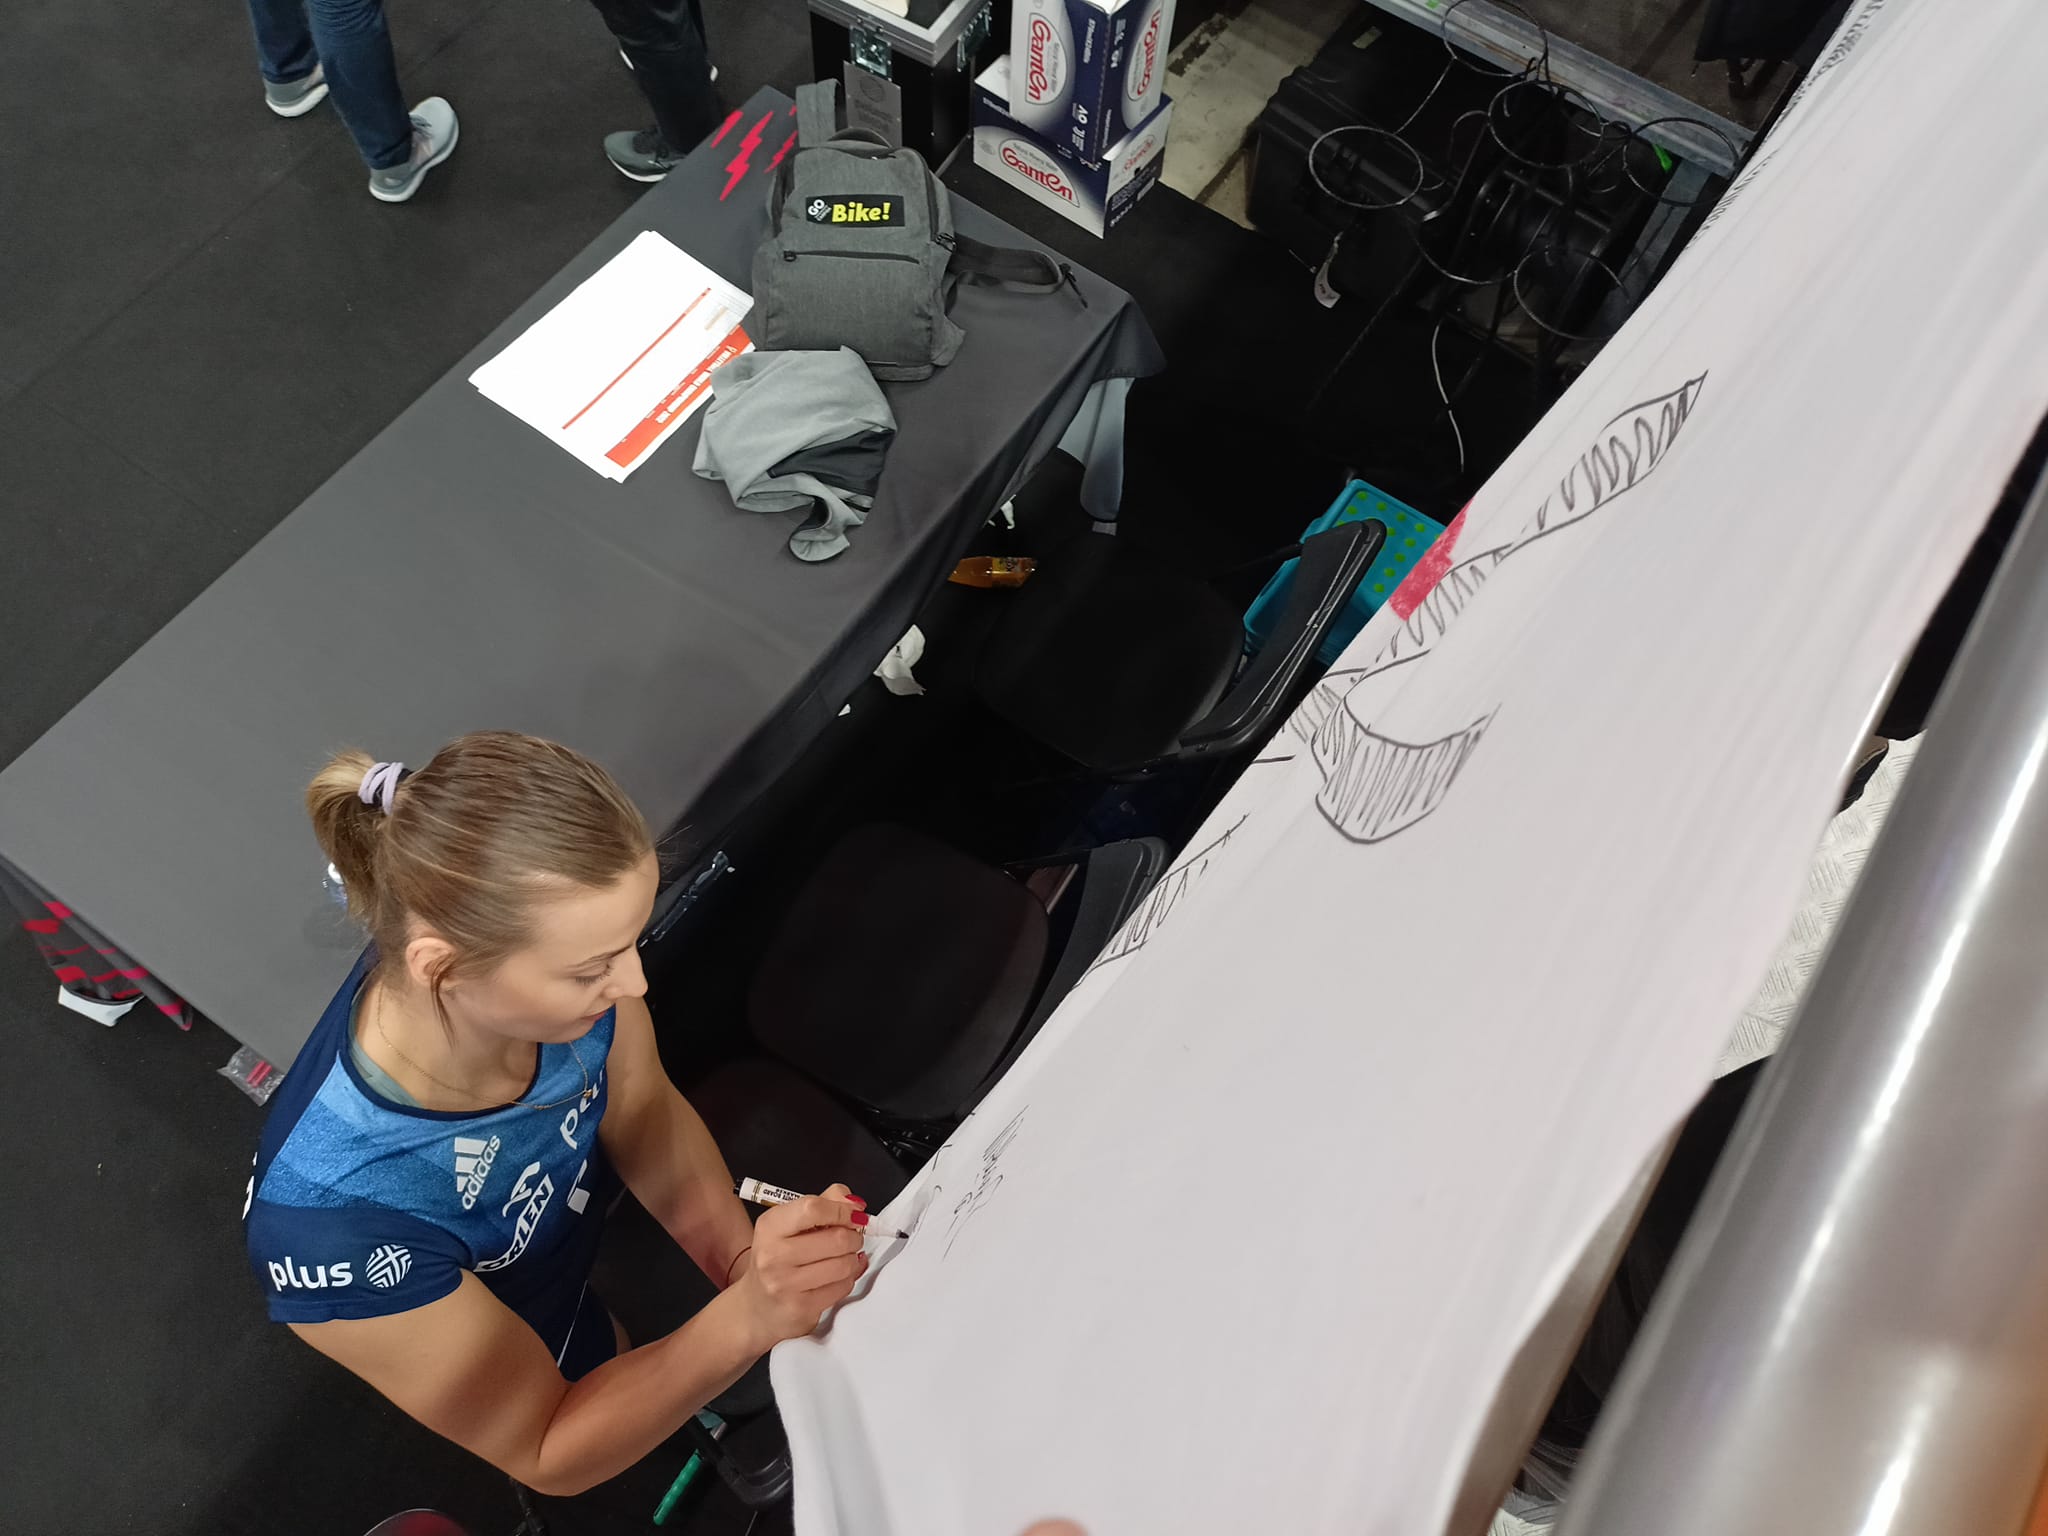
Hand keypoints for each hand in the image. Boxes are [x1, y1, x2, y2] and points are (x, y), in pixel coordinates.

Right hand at [734, 1182, 868, 1346]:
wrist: (756, 1306)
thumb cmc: (777, 1260)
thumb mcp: (790, 1225)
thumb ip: (825, 1203)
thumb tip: (854, 1203)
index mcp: (770, 1226)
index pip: (813, 1208)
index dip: (842, 1210)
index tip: (853, 1214)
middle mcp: (773, 1255)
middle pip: (836, 1238)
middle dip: (854, 1237)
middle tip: (852, 1238)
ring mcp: (785, 1284)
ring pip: (843, 1264)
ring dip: (853, 1259)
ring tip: (845, 1258)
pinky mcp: (800, 1308)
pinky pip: (842, 1287)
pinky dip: (848, 1280)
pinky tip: (837, 1278)